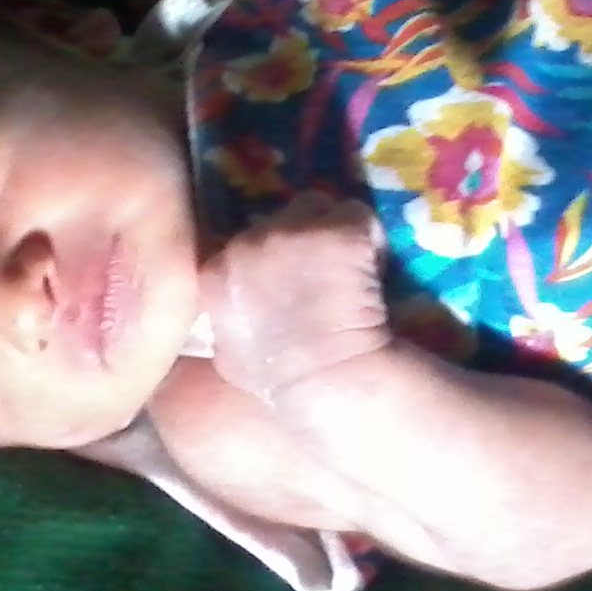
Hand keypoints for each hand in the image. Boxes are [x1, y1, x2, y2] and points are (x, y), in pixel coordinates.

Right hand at [201, 191, 391, 401]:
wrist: (328, 383)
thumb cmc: (281, 381)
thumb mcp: (228, 353)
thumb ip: (224, 318)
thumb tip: (225, 309)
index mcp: (216, 271)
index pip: (244, 241)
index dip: (271, 256)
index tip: (290, 280)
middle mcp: (248, 240)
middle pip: (280, 217)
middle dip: (302, 240)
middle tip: (323, 277)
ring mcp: (293, 230)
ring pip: (318, 208)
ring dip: (333, 231)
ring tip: (349, 270)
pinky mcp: (337, 229)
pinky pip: (358, 219)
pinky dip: (370, 241)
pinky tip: (375, 272)